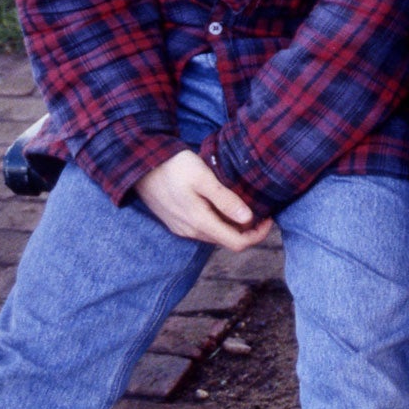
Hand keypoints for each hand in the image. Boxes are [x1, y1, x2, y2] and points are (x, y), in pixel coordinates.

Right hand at [134, 150, 270, 251]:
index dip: (258, 235)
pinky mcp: (177, 223)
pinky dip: (219, 222)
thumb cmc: (174, 167)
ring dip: (233, 226)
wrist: (140, 165)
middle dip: (248, 230)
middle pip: (228, 241)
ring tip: (244, 204)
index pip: (237, 243)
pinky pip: (204, 229)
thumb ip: (225, 200)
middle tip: (261, 209)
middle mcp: (191, 232)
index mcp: (200, 222)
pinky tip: (223, 204)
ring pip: (216, 235)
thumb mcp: (203, 178)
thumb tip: (249, 218)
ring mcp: (182, 229)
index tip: (268, 217)